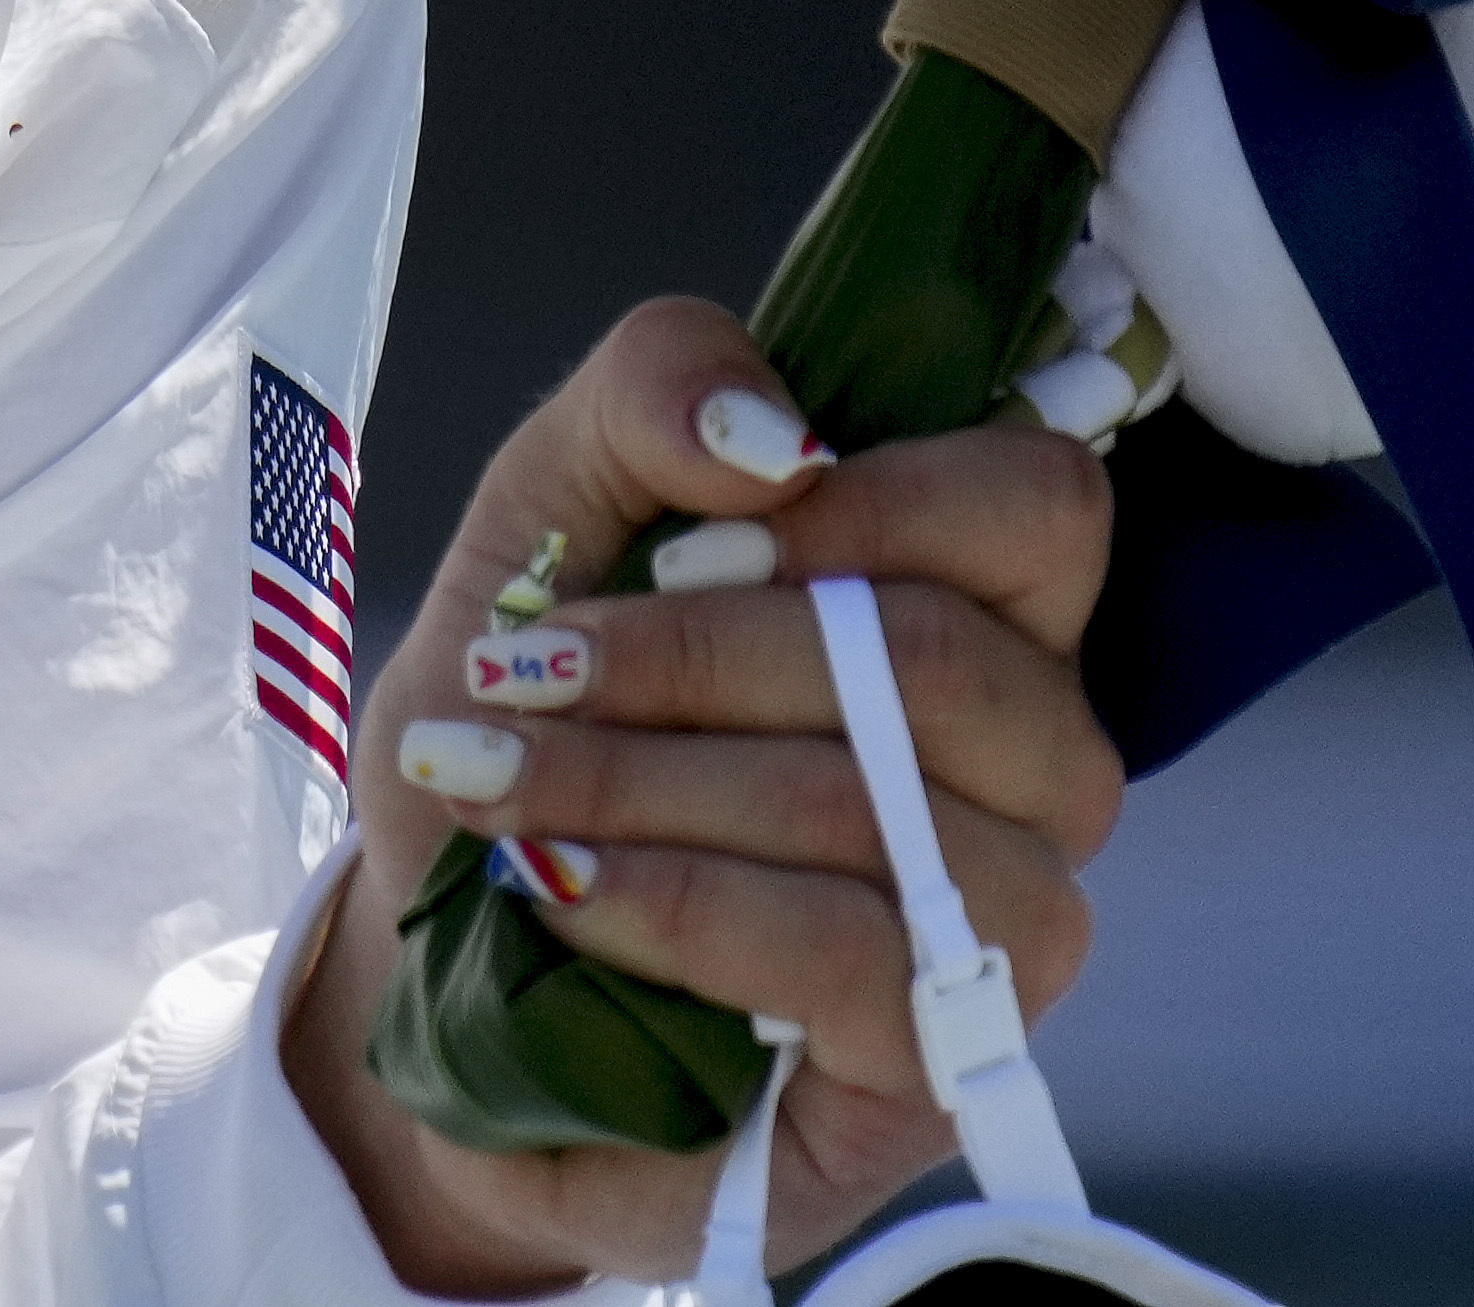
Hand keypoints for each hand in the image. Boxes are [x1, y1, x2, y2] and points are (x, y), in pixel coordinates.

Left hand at [276, 298, 1123, 1295]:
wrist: (433, 975)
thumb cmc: (526, 735)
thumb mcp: (541, 521)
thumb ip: (650, 400)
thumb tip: (769, 436)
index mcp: (969, 607)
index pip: (1040, 505)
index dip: (876, 502)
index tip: (682, 540)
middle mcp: (1027, 767)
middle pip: (937, 656)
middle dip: (690, 654)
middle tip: (520, 670)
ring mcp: (1003, 930)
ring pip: (874, 806)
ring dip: (639, 780)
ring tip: (495, 785)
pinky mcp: (937, 1072)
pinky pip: (845, 955)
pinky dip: (666, 902)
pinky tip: (557, 889)